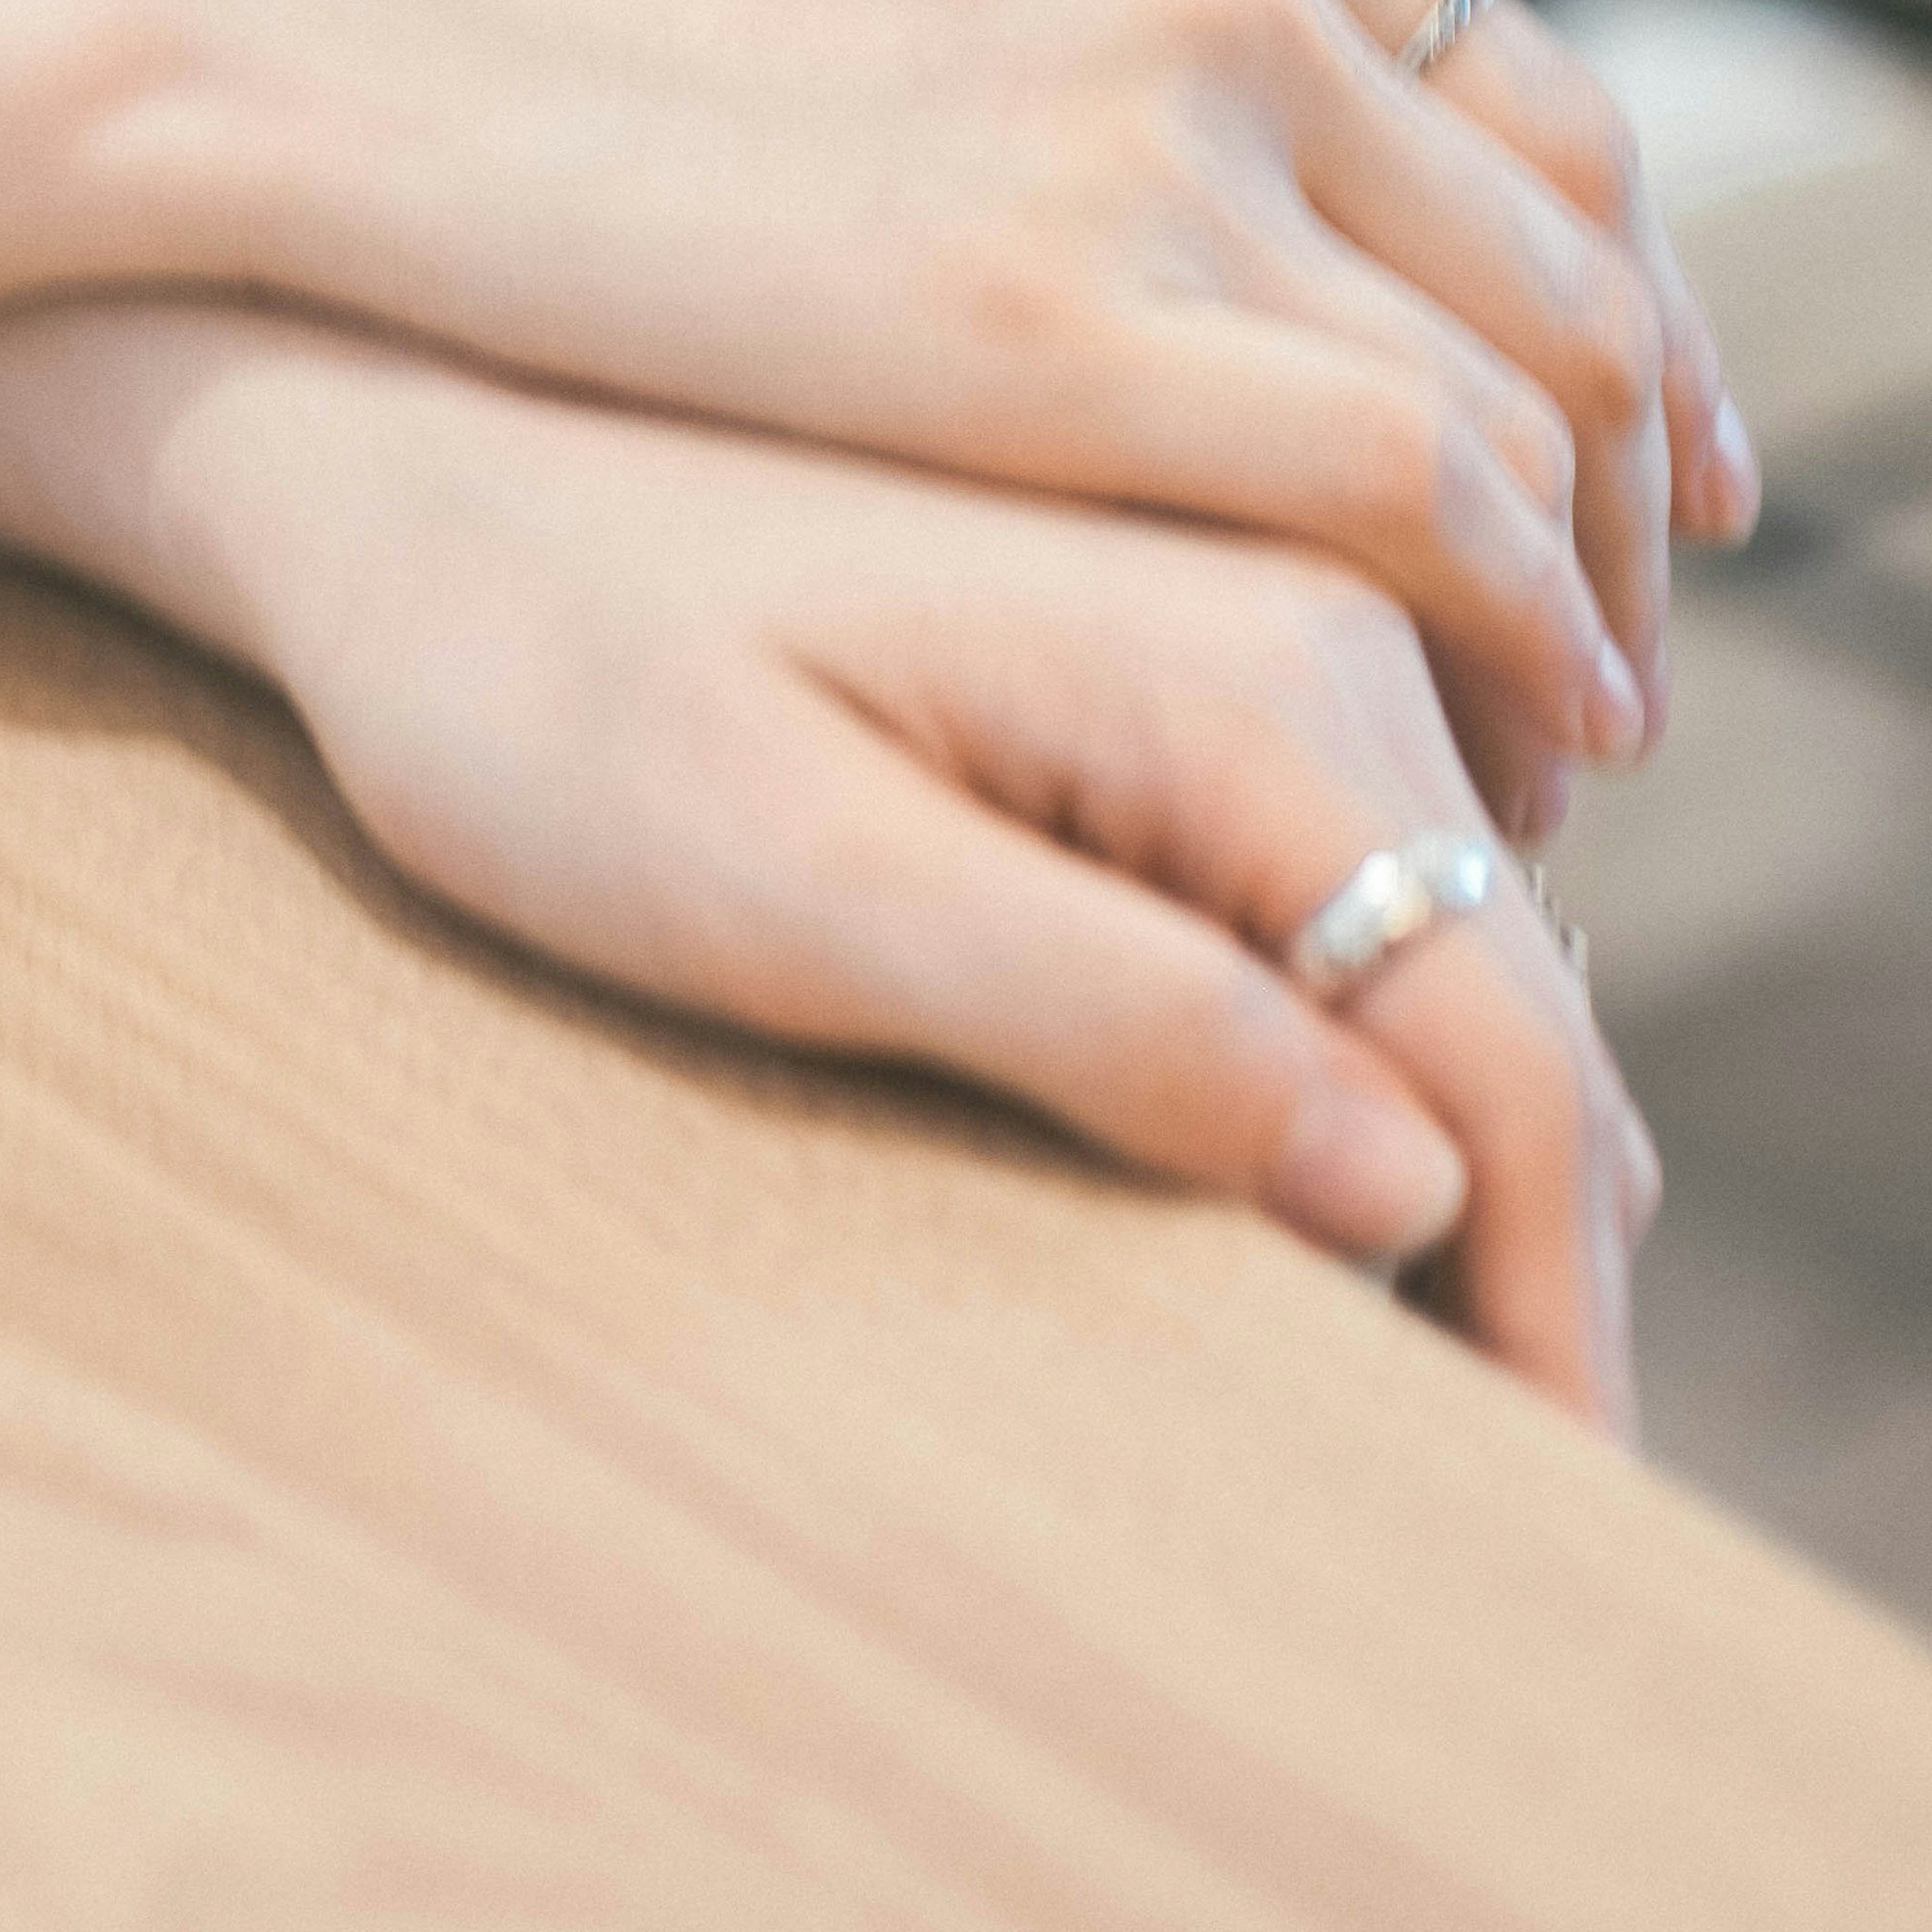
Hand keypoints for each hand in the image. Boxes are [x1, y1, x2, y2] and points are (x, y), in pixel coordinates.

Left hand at [0, 297, 1658, 1429]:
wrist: (369, 419)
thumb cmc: (520, 675)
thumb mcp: (781, 880)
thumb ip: (1109, 1019)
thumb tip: (1410, 1184)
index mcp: (1260, 665)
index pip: (1516, 1054)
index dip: (1561, 1312)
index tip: (1558, 1511)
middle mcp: (1318, 582)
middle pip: (1524, 981)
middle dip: (1549, 1243)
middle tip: (1509, 1480)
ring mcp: (1263, 567)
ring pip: (1472, 896)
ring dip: (1489, 1119)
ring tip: (1458, 1356)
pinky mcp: (1186, 583)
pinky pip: (1379, 812)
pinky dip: (1400, 985)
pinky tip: (1342, 1126)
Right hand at [126, 0, 1753, 805]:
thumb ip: (1059, 11)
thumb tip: (1162, 120)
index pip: (1538, 106)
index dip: (1622, 308)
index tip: (1640, 455)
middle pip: (1574, 260)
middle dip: (1636, 474)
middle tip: (1634, 637)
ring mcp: (1164, 128)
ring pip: (1528, 395)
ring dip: (1586, 589)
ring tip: (1568, 738)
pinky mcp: (1060, 313)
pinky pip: (1413, 490)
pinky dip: (1504, 626)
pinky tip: (1483, 750)